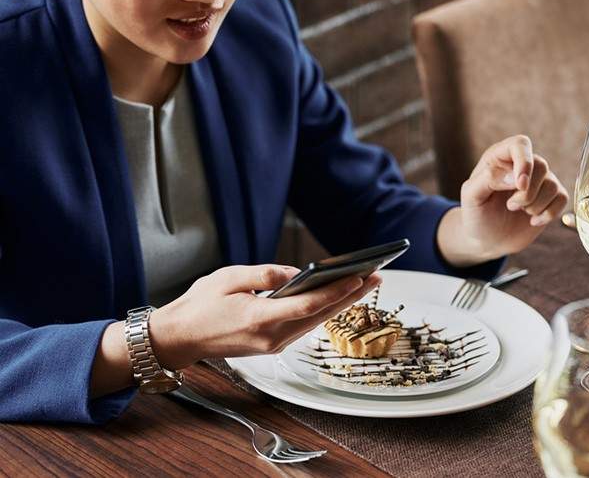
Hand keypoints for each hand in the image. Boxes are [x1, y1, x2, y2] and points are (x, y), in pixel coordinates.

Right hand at [149, 264, 381, 369]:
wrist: (179, 338)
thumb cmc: (199, 305)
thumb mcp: (228, 277)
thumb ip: (265, 275)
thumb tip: (298, 274)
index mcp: (259, 319)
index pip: (308, 305)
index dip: (337, 291)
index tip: (361, 277)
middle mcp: (271, 338)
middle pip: (320, 315)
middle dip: (351, 296)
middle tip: (377, 277)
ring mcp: (272, 345)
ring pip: (315, 323)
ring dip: (339, 303)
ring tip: (363, 283)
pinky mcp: (271, 346)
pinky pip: (303, 326)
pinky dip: (321, 310)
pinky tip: (334, 296)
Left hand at [437, 135, 568, 265]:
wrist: (488, 240)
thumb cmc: (476, 215)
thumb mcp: (471, 197)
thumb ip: (488, 180)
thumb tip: (515, 177)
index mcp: (499, 158)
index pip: (520, 144)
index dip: (524, 162)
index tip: (520, 185)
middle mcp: (521, 165)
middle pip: (541, 166)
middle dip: (527, 193)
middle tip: (510, 206)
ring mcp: (538, 181)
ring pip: (553, 184)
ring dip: (536, 205)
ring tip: (519, 212)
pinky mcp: (550, 198)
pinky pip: (563, 198)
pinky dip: (549, 213)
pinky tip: (533, 221)